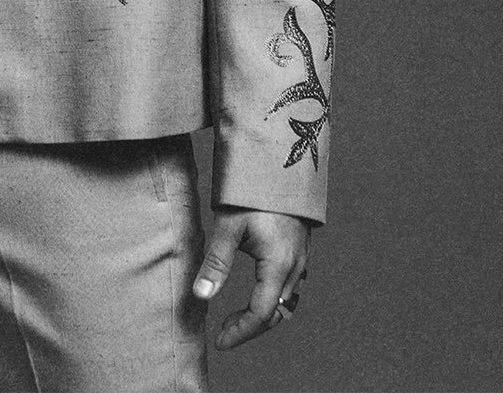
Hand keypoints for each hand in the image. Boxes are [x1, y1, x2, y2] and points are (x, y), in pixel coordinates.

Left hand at [192, 206, 309, 350]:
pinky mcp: (300, 249)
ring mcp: (301, 258)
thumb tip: (201, 296)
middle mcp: (295, 266)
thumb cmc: (253, 192)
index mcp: (279, 265)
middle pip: (275, 313)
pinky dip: (274, 299)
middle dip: (250, 327)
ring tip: (237, 317)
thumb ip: (216, 262)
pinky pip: (292, 287)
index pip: (260, 314)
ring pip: (287, 302)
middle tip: (224, 331)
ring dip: (264, 315)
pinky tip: (258, 291)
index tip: (219, 340)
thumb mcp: (229, 225)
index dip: (240, 332)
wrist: (280, 162)